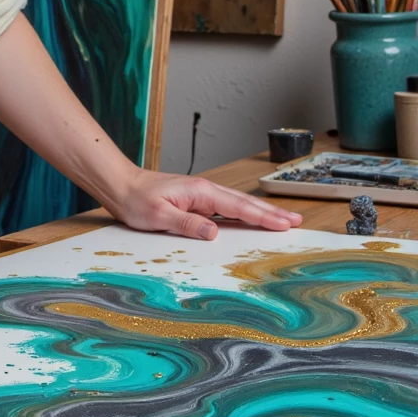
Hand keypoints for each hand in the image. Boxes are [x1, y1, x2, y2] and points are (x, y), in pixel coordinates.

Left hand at [110, 167, 302, 240]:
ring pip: (238, 203)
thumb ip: (186, 224)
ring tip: (283, 219)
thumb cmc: (135, 200)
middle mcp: (204, 190)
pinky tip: (250, 218)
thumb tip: (213, 232)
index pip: (238, 206)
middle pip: (244, 202)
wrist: (121, 185)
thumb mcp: (157, 216)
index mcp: (200, 191)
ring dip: (261, 211)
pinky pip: (226, 207)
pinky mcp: (195, 199)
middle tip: (296, 221)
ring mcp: (201, 194)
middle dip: (271, 212)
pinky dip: (243, 212)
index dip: (263, 216)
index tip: (285, 223)